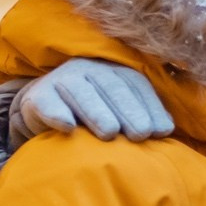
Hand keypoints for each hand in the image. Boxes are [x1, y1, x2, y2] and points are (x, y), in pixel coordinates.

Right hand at [13, 58, 173, 142]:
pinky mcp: (38, 96)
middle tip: (140, 135)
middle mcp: (90, 69)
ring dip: (97, 112)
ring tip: (110, 133)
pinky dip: (56, 114)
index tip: (162, 132)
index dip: (150, 107)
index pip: (136, 86)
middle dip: (129, 111)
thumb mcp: (119, 111)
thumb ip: (143, 116)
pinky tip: (67, 127)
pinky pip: (47, 103)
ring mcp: (62, 80)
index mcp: (115, 72)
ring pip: (81, 92)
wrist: (48, 111)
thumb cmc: (95, 115)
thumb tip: (167, 130)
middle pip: (112, 87)